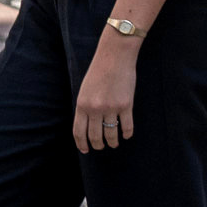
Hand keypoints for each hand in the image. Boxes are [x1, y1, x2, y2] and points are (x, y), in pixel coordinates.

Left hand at [74, 37, 139, 154]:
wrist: (115, 56)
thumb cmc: (99, 70)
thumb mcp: (85, 89)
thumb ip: (85, 107)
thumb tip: (89, 126)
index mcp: (82, 104)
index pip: (79, 131)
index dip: (82, 144)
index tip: (85, 150)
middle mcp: (95, 108)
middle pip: (95, 136)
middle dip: (98, 145)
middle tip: (101, 147)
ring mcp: (111, 108)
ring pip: (111, 133)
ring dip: (112, 142)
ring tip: (114, 144)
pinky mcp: (126, 105)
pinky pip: (127, 126)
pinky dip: (127, 133)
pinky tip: (127, 135)